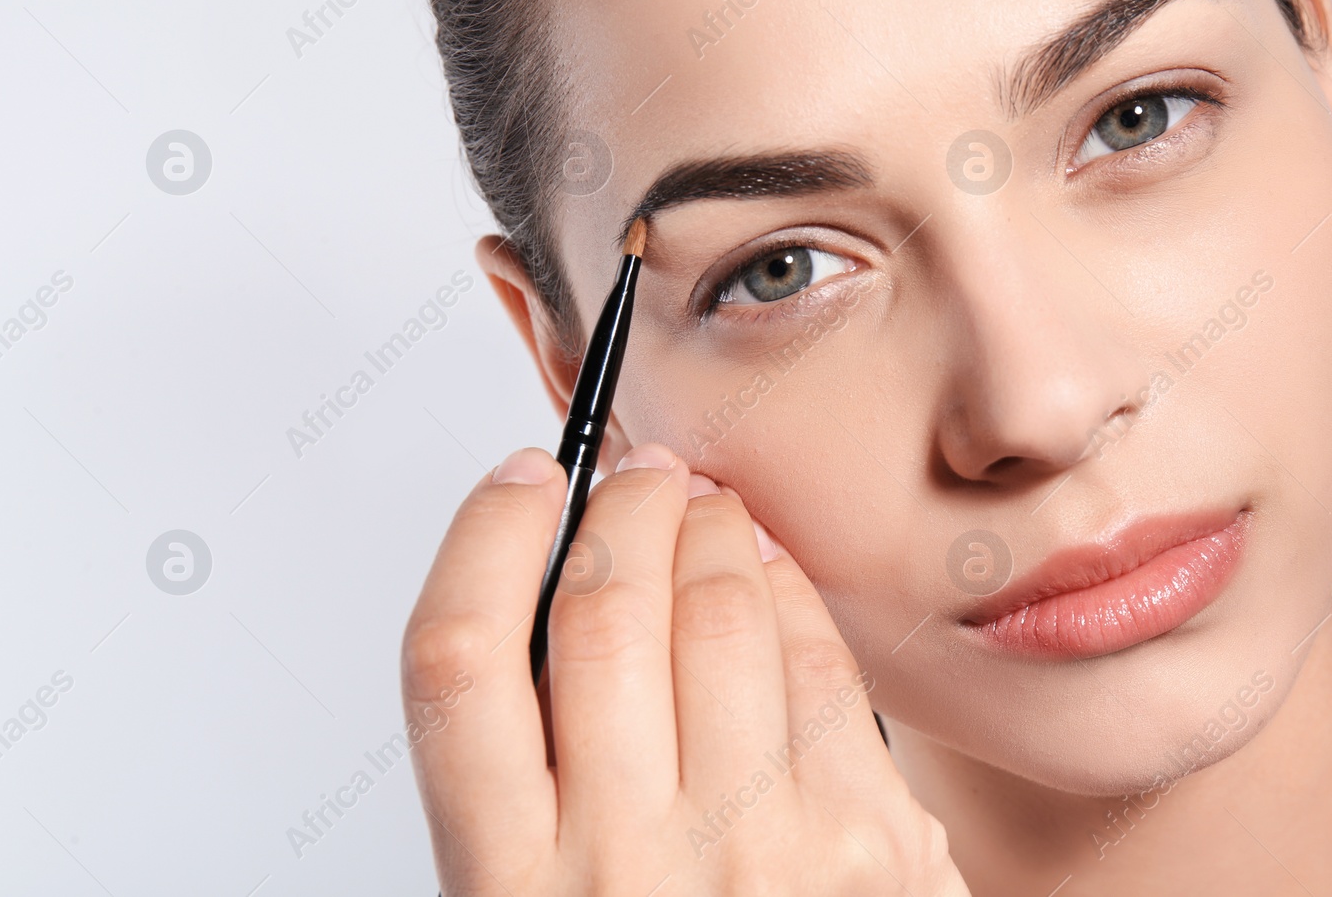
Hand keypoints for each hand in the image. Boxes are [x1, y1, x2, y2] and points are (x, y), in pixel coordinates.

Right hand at [402, 441, 969, 895]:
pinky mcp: (872, 846)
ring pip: (719, 610)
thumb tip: (548, 606)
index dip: (486, 538)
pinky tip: (771, 572)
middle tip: (632, 475)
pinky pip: (822, 663)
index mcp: (510, 889)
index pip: (460, 659)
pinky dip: (789, 590)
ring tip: (702, 505)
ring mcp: (759, 852)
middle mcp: (626, 866)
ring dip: (709, 524)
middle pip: (601, 608)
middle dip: (620, 504)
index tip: (521, 484)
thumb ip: (530, 785)